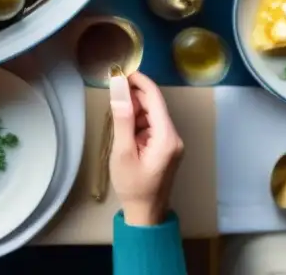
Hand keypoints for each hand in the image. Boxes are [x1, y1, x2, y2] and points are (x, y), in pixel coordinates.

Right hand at [108, 71, 183, 226]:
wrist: (145, 213)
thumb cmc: (132, 185)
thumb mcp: (122, 151)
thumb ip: (122, 118)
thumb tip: (119, 87)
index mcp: (167, 136)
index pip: (155, 97)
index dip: (138, 81)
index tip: (120, 71)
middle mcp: (174, 136)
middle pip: (153, 105)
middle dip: (133, 98)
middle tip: (112, 101)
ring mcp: (171, 142)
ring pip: (151, 114)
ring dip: (133, 112)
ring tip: (117, 123)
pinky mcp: (165, 147)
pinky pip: (151, 125)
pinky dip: (137, 123)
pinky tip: (125, 132)